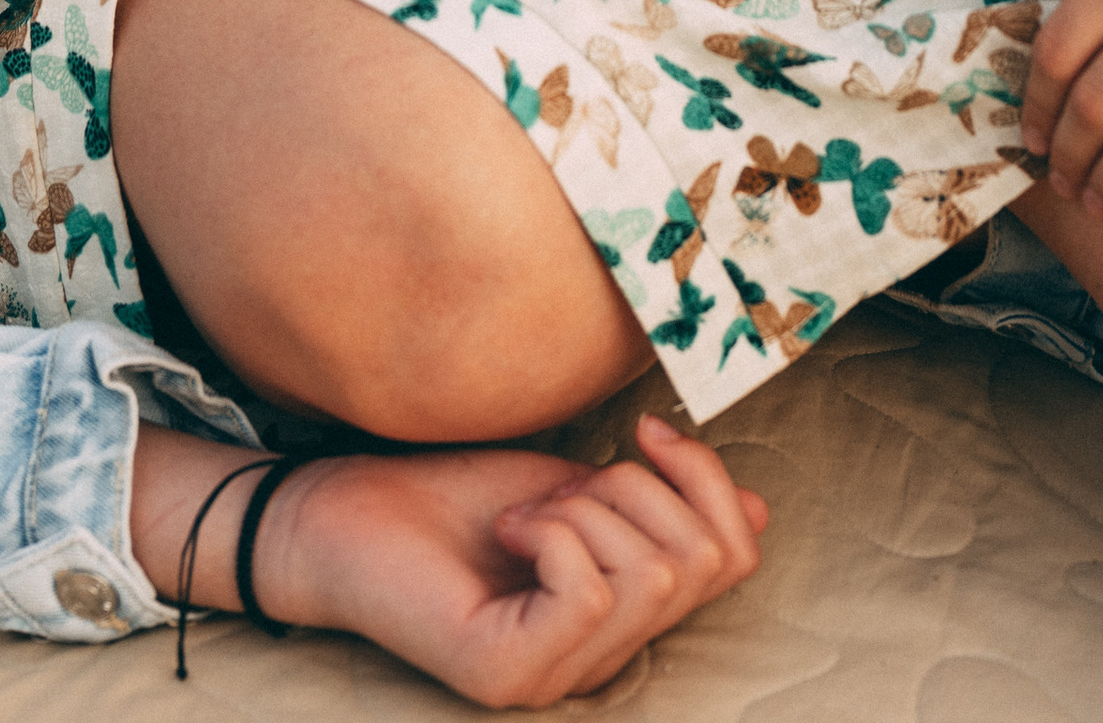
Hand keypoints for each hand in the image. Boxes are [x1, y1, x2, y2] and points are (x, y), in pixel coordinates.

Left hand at [133, 420, 766, 707]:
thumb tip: (757, 509)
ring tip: (524, 515)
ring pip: (649, 570)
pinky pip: (587, 592)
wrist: (346, 511)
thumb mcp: (579, 484)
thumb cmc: (453, 496)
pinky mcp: (511, 674)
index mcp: (630, 611)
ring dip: (585, 506)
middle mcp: (604, 656)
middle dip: (635, 487)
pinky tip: (506, 535)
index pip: (735, 556)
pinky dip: (552, 533)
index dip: (709, 478)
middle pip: (700, 557)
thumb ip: (658, 504)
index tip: (645, 429)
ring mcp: (558, 674)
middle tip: (557, 489)